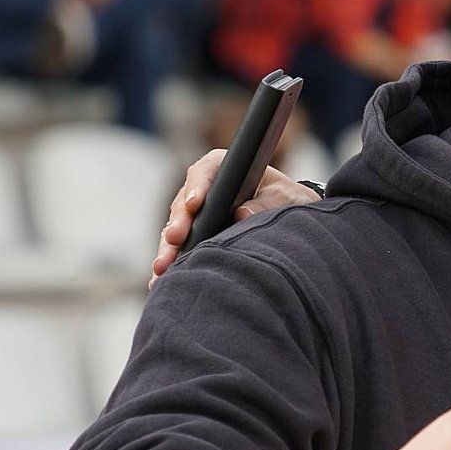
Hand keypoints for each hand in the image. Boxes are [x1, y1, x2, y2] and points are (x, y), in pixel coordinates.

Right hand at [150, 149, 321, 286]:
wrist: (290, 219)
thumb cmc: (287, 201)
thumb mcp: (285, 199)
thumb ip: (266, 204)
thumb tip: (242, 214)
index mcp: (224, 168)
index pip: (205, 172)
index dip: (198, 187)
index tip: (195, 204)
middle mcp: (204, 189)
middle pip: (184, 204)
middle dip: (178, 222)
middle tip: (175, 238)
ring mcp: (195, 215)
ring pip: (175, 229)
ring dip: (168, 248)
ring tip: (162, 267)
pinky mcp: (193, 237)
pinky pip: (177, 249)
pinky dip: (170, 264)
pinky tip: (161, 280)